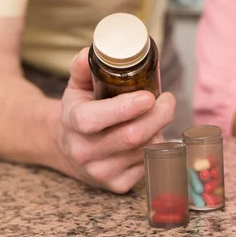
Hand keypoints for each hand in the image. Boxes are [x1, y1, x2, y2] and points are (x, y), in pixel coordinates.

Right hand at [51, 48, 175, 192]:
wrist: (68, 148)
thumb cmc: (80, 111)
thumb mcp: (76, 87)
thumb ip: (83, 67)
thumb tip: (91, 50)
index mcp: (73, 123)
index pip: (96, 119)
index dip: (126, 108)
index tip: (149, 96)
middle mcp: (84, 152)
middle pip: (132, 136)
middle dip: (158, 116)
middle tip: (168, 101)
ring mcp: (101, 172)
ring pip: (144, 149)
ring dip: (158, 130)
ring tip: (155, 117)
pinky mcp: (117, 186)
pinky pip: (148, 164)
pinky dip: (155, 148)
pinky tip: (149, 137)